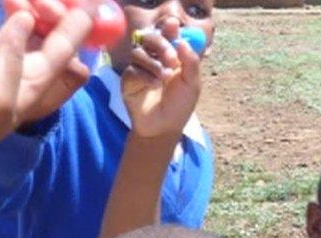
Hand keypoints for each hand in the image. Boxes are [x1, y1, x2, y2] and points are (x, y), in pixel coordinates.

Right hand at [0, 0, 93, 161]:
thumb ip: (13, 60)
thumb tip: (24, 17)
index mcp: (34, 86)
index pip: (67, 52)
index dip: (80, 28)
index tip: (90, 3)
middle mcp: (17, 66)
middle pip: (46, 29)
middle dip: (50, 8)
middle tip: (40, 1)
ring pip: (15, 14)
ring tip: (11, 0)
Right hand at [121, 19, 200, 138]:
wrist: (162, 128)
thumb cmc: (179, 107)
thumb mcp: (192, 84)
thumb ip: (190, 62)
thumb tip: (182, 42)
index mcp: (171, 56)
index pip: (168, 36)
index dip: (169, 28)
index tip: (172, 25)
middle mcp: (154, 59)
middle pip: (150, 38)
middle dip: (161, 44)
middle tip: (171, 59)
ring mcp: (139, 68)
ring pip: (139, 52)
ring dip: (153, 63)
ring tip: (163, 78)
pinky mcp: (128, 80)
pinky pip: (132, 69)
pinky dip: (145, 75)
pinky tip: (153, 86)